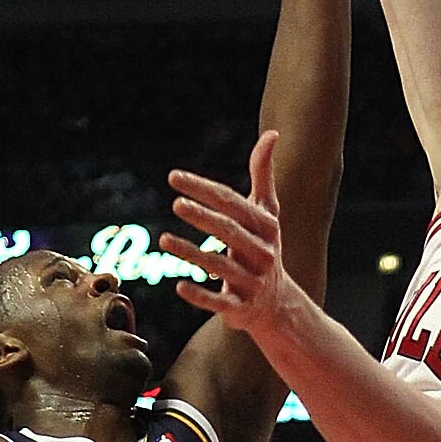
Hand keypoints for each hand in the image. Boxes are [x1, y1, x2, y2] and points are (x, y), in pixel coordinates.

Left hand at [165, 130, 297, 342]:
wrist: (277, 303)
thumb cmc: (263, 247)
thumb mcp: (267, 212)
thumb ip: (263, 174)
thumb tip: (273, 134)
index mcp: (267, 226)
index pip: (232, 203)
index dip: (203, 189)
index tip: (173, 177)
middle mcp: (262, 253)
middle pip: (229, 231)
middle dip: (202, 217)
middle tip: (175, 204)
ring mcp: (252, 282)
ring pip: (220, 265)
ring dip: (191, 252)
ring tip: (163, 240)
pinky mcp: (240, 308)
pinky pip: (219, 302)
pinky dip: (199, 295)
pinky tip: (178, 286)